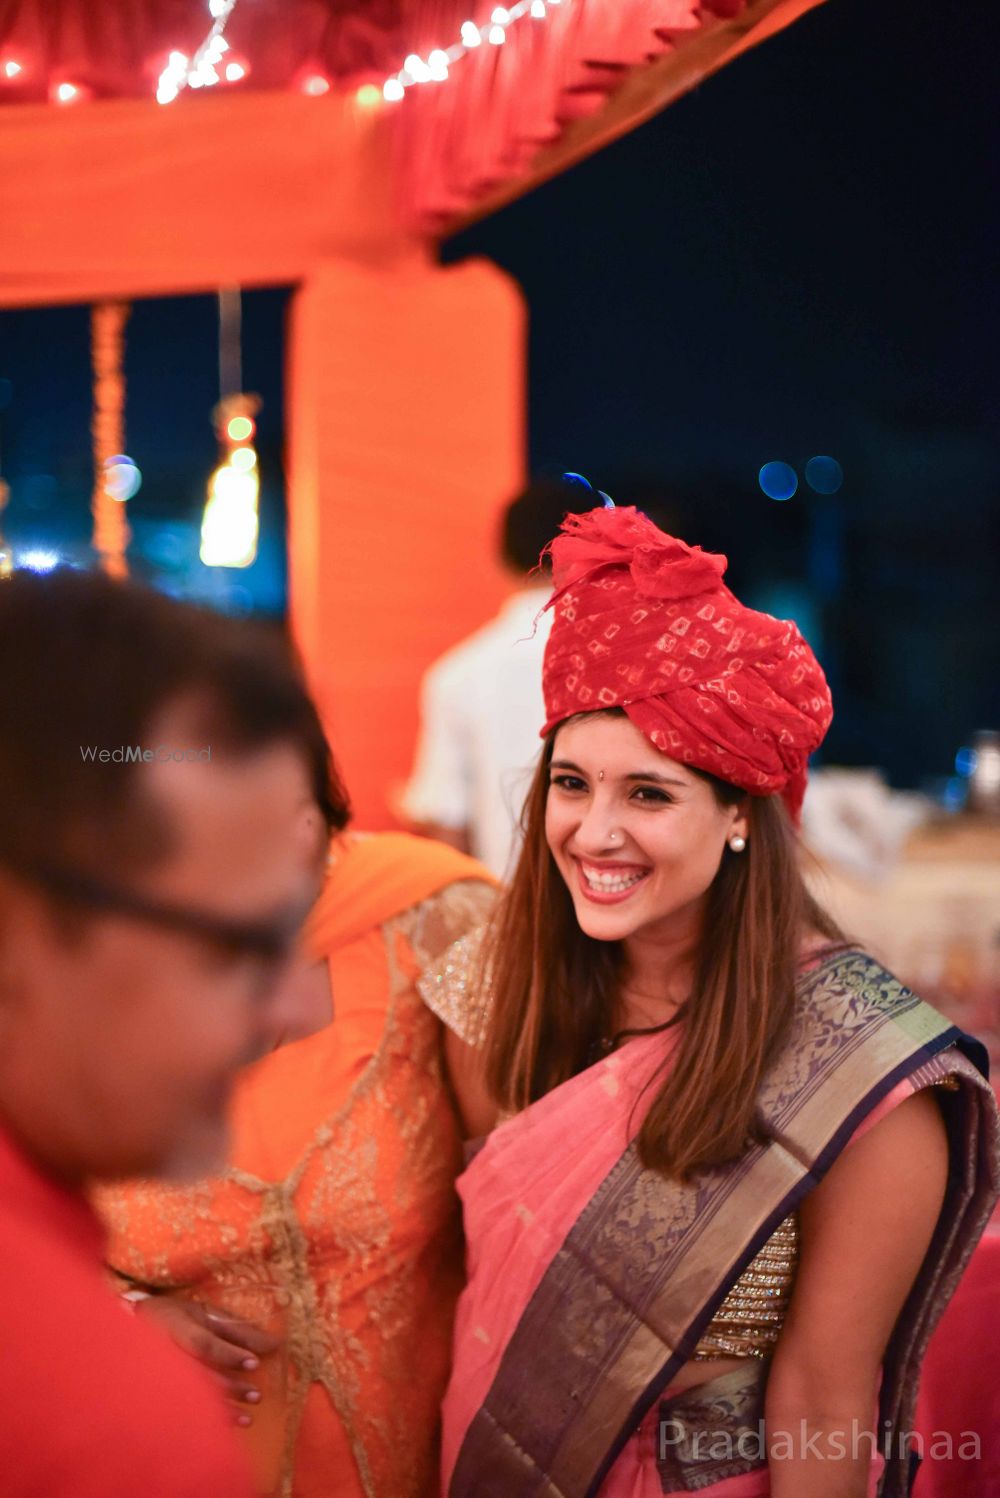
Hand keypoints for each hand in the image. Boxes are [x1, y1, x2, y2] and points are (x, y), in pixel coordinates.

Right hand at [137, 1295, 281, 1424]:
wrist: (129, 1328)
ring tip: (247, 1419)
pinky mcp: (156, 1394)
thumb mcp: (203, 1313)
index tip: (254, 1363)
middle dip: (229, 1388)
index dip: (229, 1354)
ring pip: (191, 1398)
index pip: (204, 1344)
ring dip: (221, 1410)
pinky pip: (181, 1410)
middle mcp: (166, 1355)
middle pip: (198, 1375)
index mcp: (176, 1328)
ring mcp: (159, 1377)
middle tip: (256, 1395)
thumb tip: (273, 1343)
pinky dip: (204, 1420)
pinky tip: (224, 1427)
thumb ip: (236, 1328)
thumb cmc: (174, 1316)